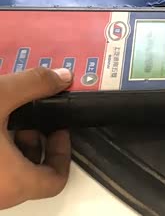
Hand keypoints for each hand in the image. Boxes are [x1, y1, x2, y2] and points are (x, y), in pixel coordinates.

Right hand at [0, 68, 72, 208]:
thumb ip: (34, 84)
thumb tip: (63, 76)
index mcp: (12, 183)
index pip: (55, 182)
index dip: (62, 152)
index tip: (57, 128)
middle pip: (31, 178)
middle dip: (35, 145)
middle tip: (27, 119)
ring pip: (6, 177)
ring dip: (12, 150)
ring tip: (4, 120)